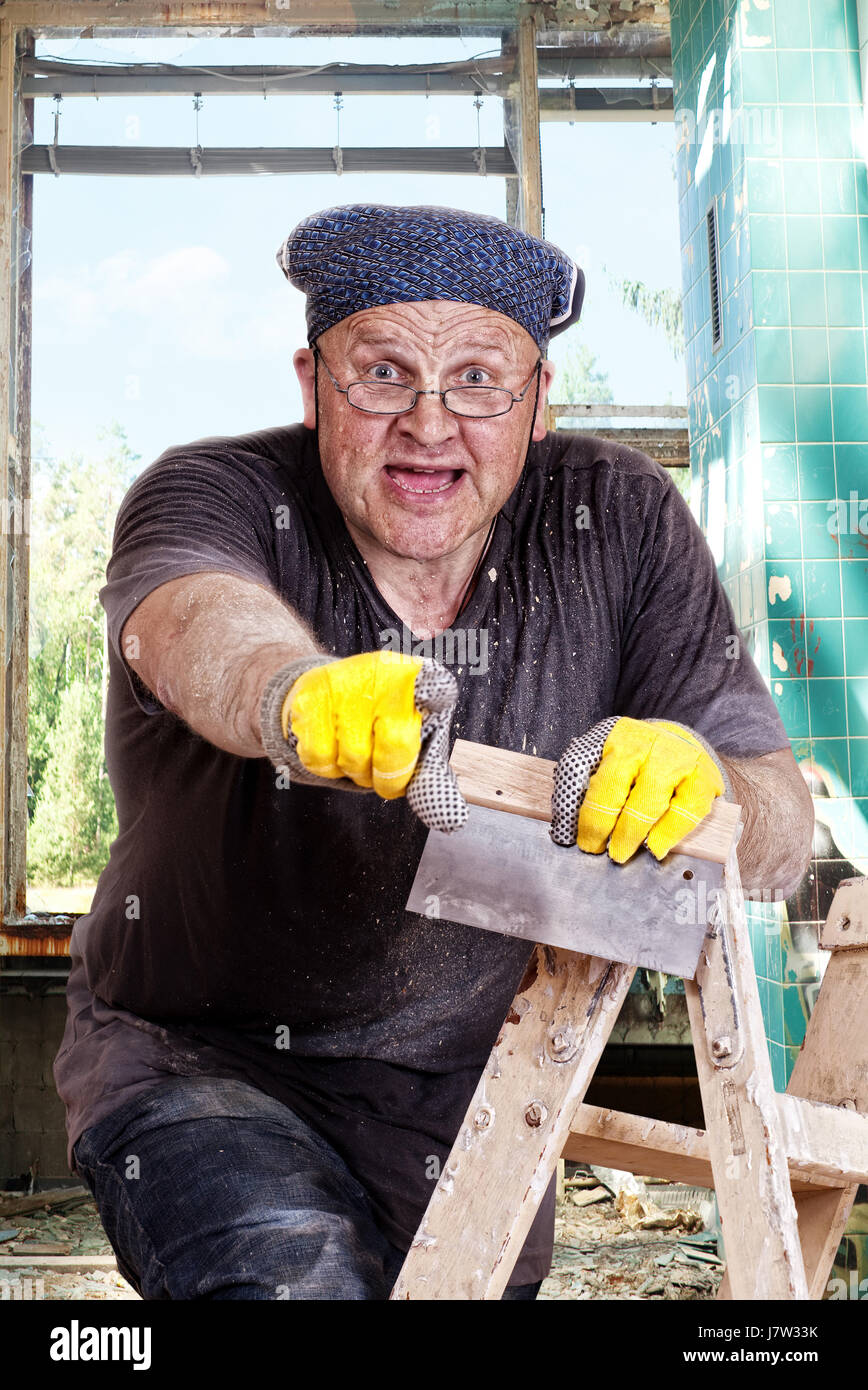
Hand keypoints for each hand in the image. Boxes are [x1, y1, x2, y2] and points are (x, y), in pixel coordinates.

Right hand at [260, 650, 467, 831]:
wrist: (335, 685)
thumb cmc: (383, 717)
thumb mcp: (416, 733)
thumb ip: (431, 772)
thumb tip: (450, 820)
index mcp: (419, 679)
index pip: (433, 715)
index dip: (415, 758)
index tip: (407, 777)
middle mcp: (384, 672)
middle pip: (395, 747)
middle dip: (388, 776)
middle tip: (383, 776)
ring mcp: (345, 682)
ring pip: (353, 758)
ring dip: (354, 772)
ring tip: (357, 753)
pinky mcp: (310, 696)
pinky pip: (318, 757)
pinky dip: (326, 767)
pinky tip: (332, 746)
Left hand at [551, 716, 725, 862]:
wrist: (675, 743)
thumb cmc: (631, 761)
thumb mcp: (599, 762)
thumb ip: (578, 790)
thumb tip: (564, 832)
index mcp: (616, 740)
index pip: (598, 780)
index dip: (590, 817)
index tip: (584, 843)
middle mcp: (648, 744)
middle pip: (622, 790)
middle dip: (611, 828)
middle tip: (606, 853)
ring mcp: (678, 759)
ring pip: (652, 802)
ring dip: (636, 834)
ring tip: (624, 854)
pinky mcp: (704, 777)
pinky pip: (687, 811)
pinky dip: (670, 833)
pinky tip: (657, 848)